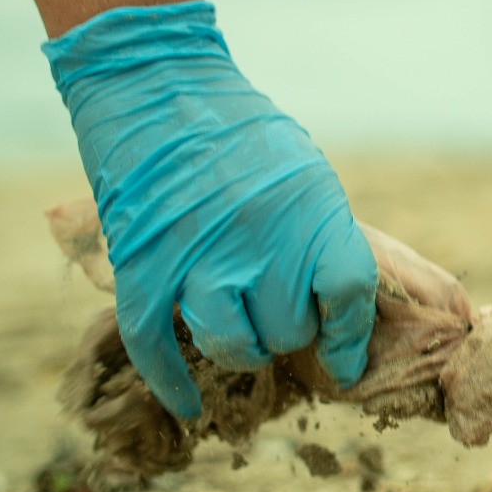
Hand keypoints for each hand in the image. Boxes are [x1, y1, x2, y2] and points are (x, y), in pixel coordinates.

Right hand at [44, 1, 377, 419]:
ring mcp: (197, 257)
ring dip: (242, 351)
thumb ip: (321, 237)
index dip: (350, 338)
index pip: (348, 296)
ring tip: (241, 333)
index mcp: (311, 211)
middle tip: (277, 313)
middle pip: (289, 329)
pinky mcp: (142, 267)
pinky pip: (158, 348)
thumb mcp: (304, 173)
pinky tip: (189, 407)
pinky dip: (173, 385)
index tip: (345, 361)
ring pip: (233, 347)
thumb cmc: (240, 130)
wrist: (157, 84)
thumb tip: (343, 304)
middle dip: (289, 330)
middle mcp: (260, 240)